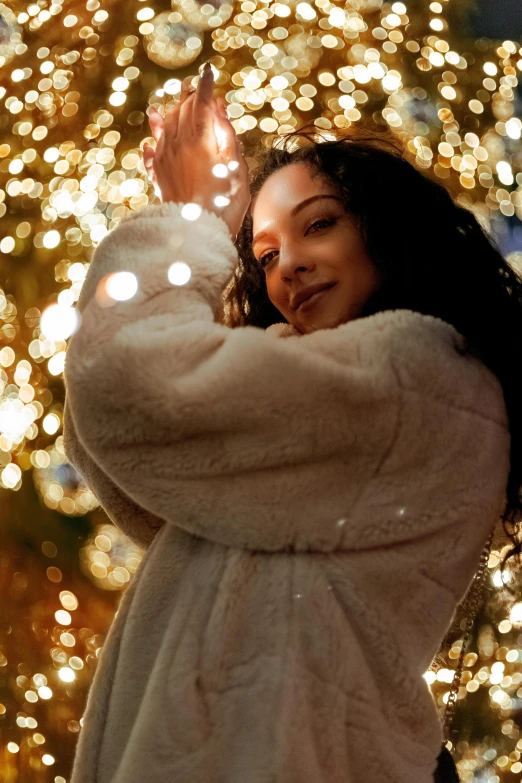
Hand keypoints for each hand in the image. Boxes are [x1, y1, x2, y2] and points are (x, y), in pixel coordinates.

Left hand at [143, 65, 250, 242]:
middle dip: (190, 96)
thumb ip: (227, 135)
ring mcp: (165, 158)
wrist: (196, 232)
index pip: (202, 100)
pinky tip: (149, 138)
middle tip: (195, 86)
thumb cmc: (224, 202)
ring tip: (172, 103)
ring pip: (165, 126)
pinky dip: (153, 139)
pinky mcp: (158, 176)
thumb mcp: (237, 167)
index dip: (206, 84)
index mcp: (199, 137)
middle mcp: (177, 142)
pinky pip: (152, 152)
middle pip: (182, 110)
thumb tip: (218, 109)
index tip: (209, 72)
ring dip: (171, 112)